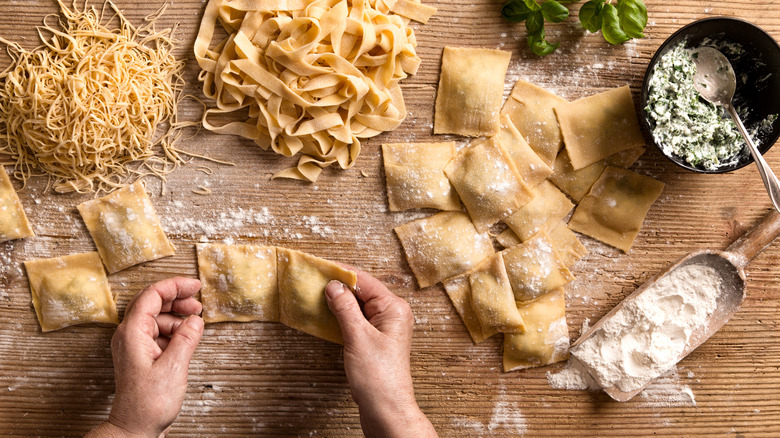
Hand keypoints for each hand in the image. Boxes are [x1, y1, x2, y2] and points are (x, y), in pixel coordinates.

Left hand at [86, 277, 203, 437]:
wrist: (135, 429)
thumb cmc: (147, 404)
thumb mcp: (174, 367)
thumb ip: (187, 338)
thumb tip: (195, 320)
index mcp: (132, 333)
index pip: (151, 295)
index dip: (174, 286)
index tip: (194, 285)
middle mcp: (129, 336)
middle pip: (152, 304)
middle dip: (177, 300)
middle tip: (198, 303)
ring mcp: (134, 346)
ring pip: (156, 319)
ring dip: (177, 317)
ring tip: (195, 322)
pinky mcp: (142, 357)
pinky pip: (157, 334)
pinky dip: (174, 331)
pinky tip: (187, 338)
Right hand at [325, 269, 436, 437]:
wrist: (386, 409)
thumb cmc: (379, 377)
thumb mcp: (358, 337)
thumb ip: (345, 308)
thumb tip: (333, 286)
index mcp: (394, 308)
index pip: (365, 281)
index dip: (341, 273)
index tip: (320, 267)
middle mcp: (392, 314)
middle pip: (362, 291)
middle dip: (339, 286)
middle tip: (314, 280)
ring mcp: (384, 327)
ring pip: (358, 306)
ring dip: (339, 301)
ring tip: (316, 294)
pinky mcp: (375, 340)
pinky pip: (357, 320)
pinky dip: (342, 316)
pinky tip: (327, 314)